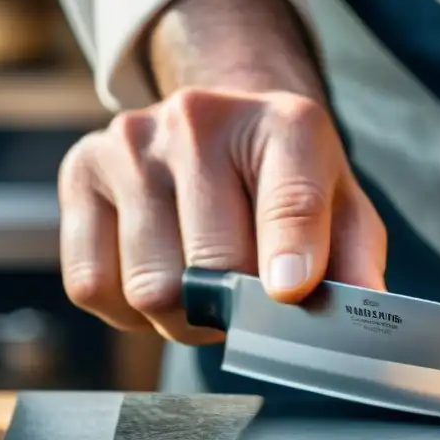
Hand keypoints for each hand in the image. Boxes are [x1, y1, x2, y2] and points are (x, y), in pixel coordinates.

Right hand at [58, 88, 385, 343]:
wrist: (219, 128)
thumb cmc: (287, 182)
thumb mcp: (342, 210)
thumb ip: (355, 261)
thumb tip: (359, 310)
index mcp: (285, 125)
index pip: (290, 200)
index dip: (291, 254)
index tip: (288, 291)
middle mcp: (199, 121)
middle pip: (210, 268)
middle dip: (236, 313)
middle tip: (248, 310)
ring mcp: (129, 144)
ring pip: (150, 288)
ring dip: (185, 318)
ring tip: (206, 294)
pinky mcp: (79, 174)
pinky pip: (94, 286)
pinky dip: (130, 313)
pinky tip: (161, 281)